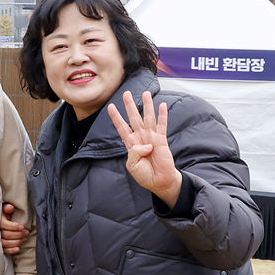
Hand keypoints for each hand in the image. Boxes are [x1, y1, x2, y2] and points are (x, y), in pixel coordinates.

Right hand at [0, 203, 27, 255]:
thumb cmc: (3, 214)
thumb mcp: (4, 208)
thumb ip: (7, 207)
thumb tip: (10, 207)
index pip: (4, 225)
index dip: (13, 226)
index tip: (22, 226)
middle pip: (6, 234)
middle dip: (18, 234)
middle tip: (27, 232)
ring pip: (5, 243)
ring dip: (17, 242)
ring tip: (25, 239)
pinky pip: (4, 250)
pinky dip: (11, 250)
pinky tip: (18, 249)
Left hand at [109, 90, 180, 204]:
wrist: (159, 181)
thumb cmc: (145, 175)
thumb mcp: (132, 165)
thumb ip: (134, 152)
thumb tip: (146, 144)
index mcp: (131, 144)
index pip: (121, 127)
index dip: (116, 117)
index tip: (111, 107)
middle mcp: (140, 137)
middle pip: (134, 118)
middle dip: (130, 105)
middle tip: (126, 93)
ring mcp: (151, 137)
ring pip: (148, 117)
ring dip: (147, 105)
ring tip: (146, 93)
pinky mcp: (161, 140)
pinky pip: (162, 125)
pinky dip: (163, 115)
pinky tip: (162, 105)